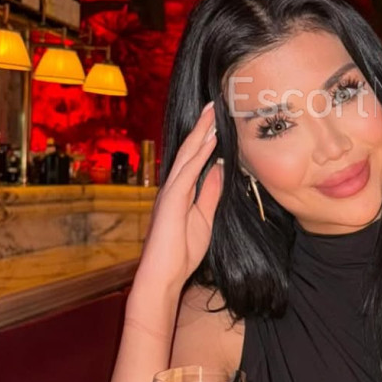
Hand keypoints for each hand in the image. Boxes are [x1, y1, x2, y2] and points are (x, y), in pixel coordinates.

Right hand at [136, 102, 223, 295]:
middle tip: (214, 104)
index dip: (205, 138)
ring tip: (213, 113)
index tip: (217, 119)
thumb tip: (218, 169)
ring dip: (200, 133)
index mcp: (179, 191)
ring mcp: (170, 192)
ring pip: (186, 155)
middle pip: (189, 150)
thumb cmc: (181, 253)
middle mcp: (172, 187)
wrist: (163, 277)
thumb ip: (209, 194)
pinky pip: (187, 172)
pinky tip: (210, 140)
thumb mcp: (204, 218)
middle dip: (202, 127)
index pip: (194, 159)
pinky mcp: (171, 201)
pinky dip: (199, 155)